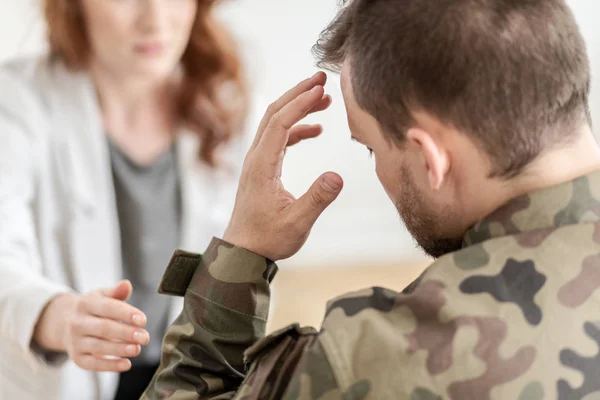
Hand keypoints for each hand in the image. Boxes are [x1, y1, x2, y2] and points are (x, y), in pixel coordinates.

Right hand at [35, 280, 148, 371]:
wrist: (64, 323)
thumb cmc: (93, 308)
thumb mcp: (102, 296)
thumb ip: (116, 292)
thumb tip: (126, 284)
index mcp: (86, 304)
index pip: (108, 308)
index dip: (126, 314)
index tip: (143, 320)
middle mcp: (77, 323)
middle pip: (104, 328)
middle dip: (126, 333)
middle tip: (145, 337)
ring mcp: (75, 341)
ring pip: (99, 347)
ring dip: (120, 349)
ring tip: (137, 349)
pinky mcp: (77, 358)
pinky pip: (93, 364)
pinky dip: (110, 366)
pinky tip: (127, 364)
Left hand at [224, 72, 342, 260]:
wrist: (243, 252)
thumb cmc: (267, 239)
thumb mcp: (297, 222)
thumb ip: (317, 199)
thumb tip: (338, 175)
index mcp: (262, 165)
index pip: (281, 122)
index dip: (301, 102)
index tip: (321, 87)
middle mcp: (256, 157)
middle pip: (273, 113)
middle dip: (297, 93)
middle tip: (321, 78)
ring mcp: (257, 162)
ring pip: (275, 123)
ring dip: (298, 109)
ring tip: (324, 101)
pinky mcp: (262, 169)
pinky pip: (278, 138)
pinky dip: (295, 129)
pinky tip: (314, 131)